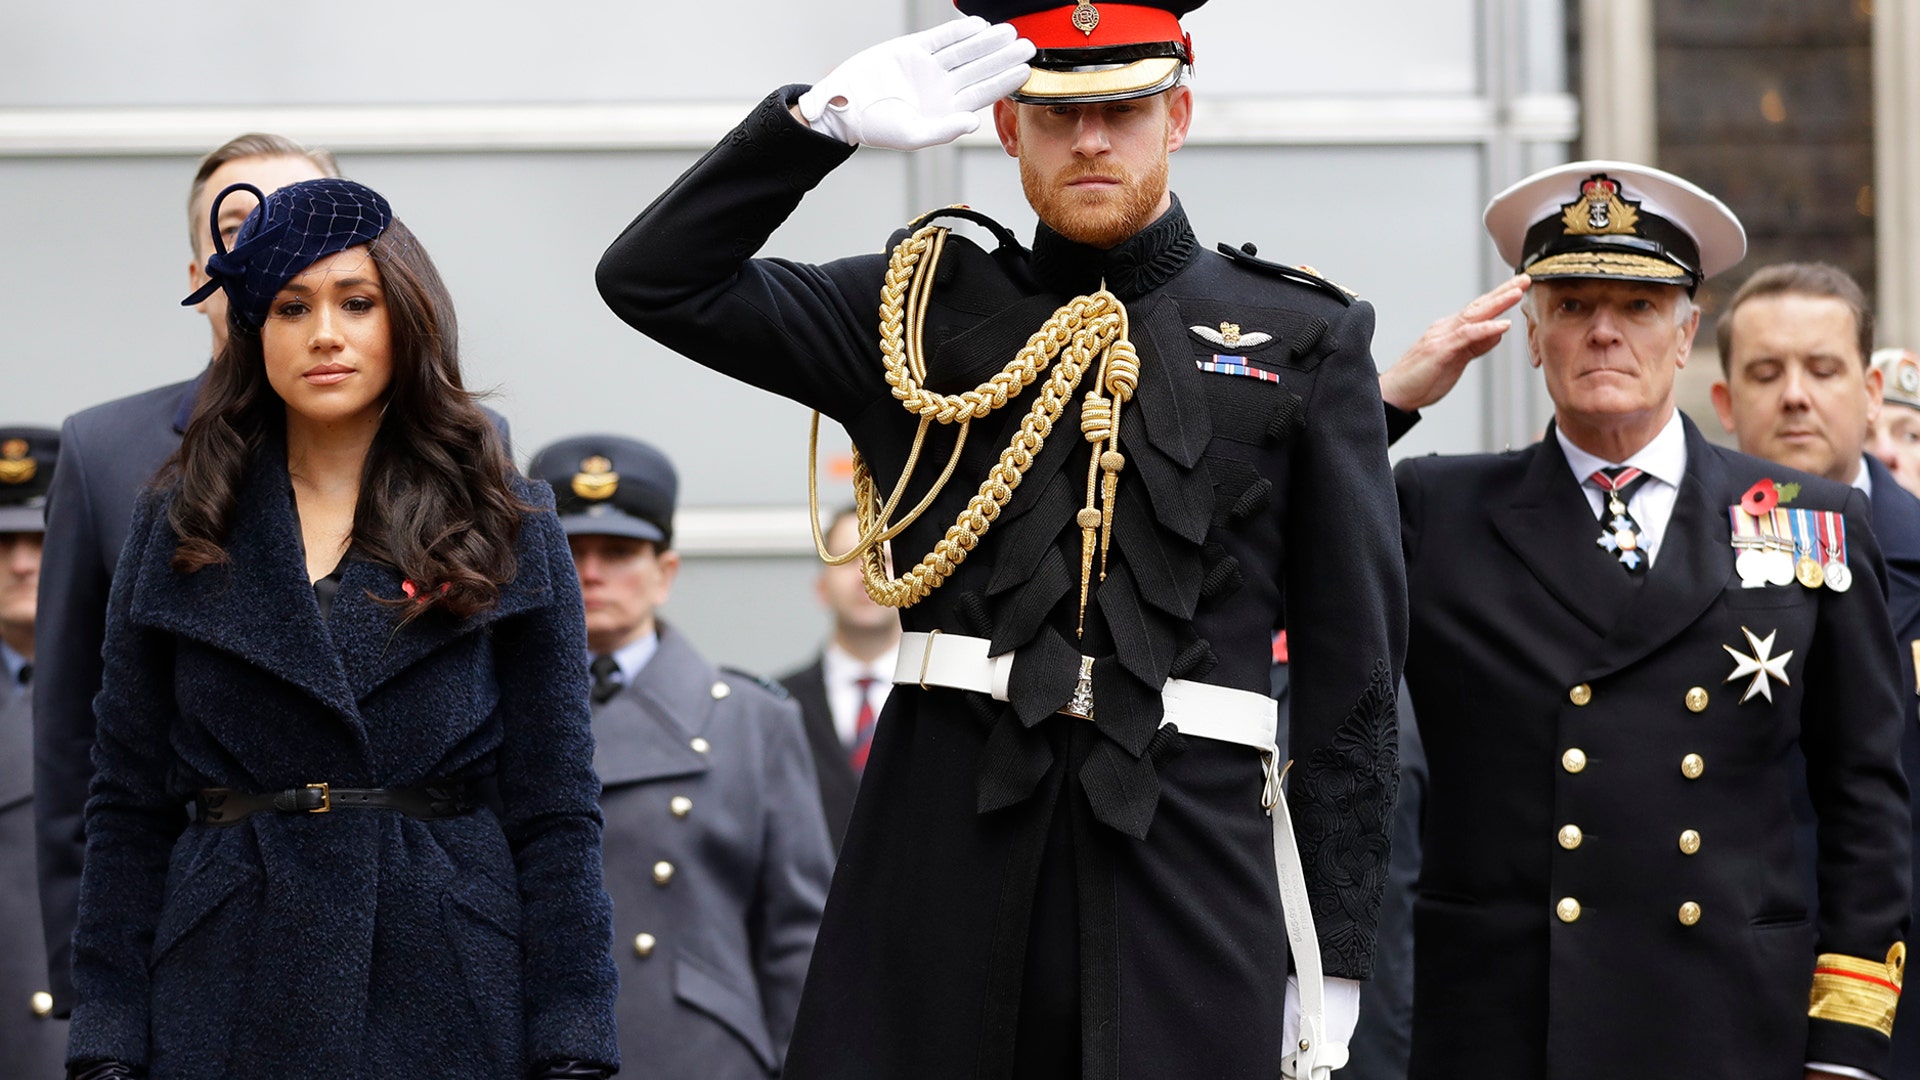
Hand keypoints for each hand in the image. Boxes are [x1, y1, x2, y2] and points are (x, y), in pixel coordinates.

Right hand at [797, 16, 1034, 149]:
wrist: (843, 105)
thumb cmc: (874, 127)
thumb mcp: (911, 135)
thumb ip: (944, 130)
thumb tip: (973, 122)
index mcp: (945, 110)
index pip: (983, 93)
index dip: (1004, 81)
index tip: (1025, 70)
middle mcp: (942, 87)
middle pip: (980, 68)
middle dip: (1004, 57)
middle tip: (1028, 46)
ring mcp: (929, 67)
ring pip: (965, 51)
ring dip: (987, 42)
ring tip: (1010, 32)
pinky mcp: (913, 50)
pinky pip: (942, 38)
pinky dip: (959, 31)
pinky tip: (979, 26)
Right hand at [1378, 274, 1529, 411]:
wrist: (1393, 394)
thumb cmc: (1419, 381)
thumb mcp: (1455, 362)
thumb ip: (1476, 346)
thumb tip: (1496, 333)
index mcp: (1449, 330)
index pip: (1478, 310)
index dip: (1499, 298)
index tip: (1517, 288)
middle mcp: (1445, 328)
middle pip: (1478, 306)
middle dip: (1503, 292)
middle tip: (1524, 279)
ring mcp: (1442, 337)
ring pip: (1474, 314)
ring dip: (1498, 302)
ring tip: (1517, 292)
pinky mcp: (1440, 349)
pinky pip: (1467, 336)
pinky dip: (1486, 329)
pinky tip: (1502, 325)